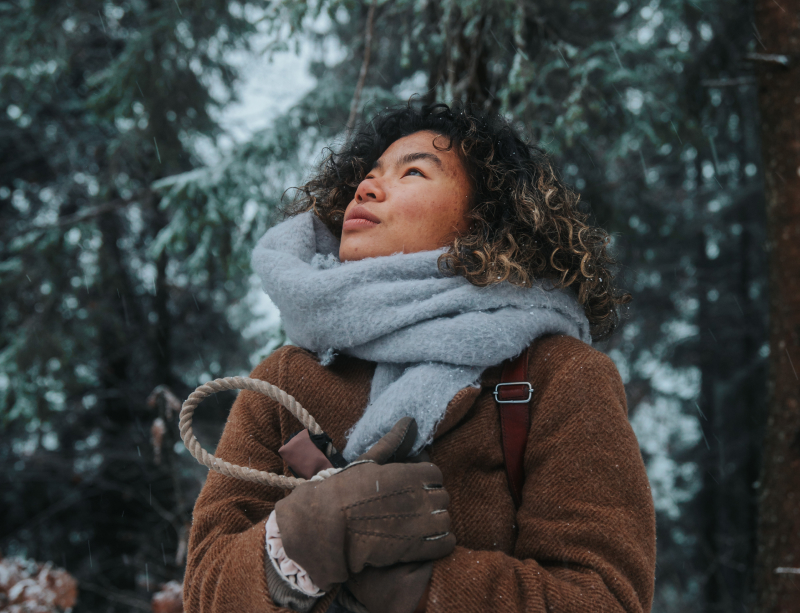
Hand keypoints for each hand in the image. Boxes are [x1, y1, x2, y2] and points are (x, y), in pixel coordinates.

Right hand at [343, 418, 437, 612]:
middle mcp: (419, 496)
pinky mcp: (416, 548)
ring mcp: (419, 523)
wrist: (327, 526)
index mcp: (409, 474)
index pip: (435, 474)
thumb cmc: (343, 491)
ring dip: (436, 522)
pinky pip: (445, 544)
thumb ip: (392, 442)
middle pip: (442, 497)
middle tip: (415, 508)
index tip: (414, 487)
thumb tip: (409, 420)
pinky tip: (428, 542)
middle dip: (432, 501)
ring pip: (445, 520)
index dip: (426, 481)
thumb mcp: (367, 462)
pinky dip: (441, 543)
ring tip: (421, 526)